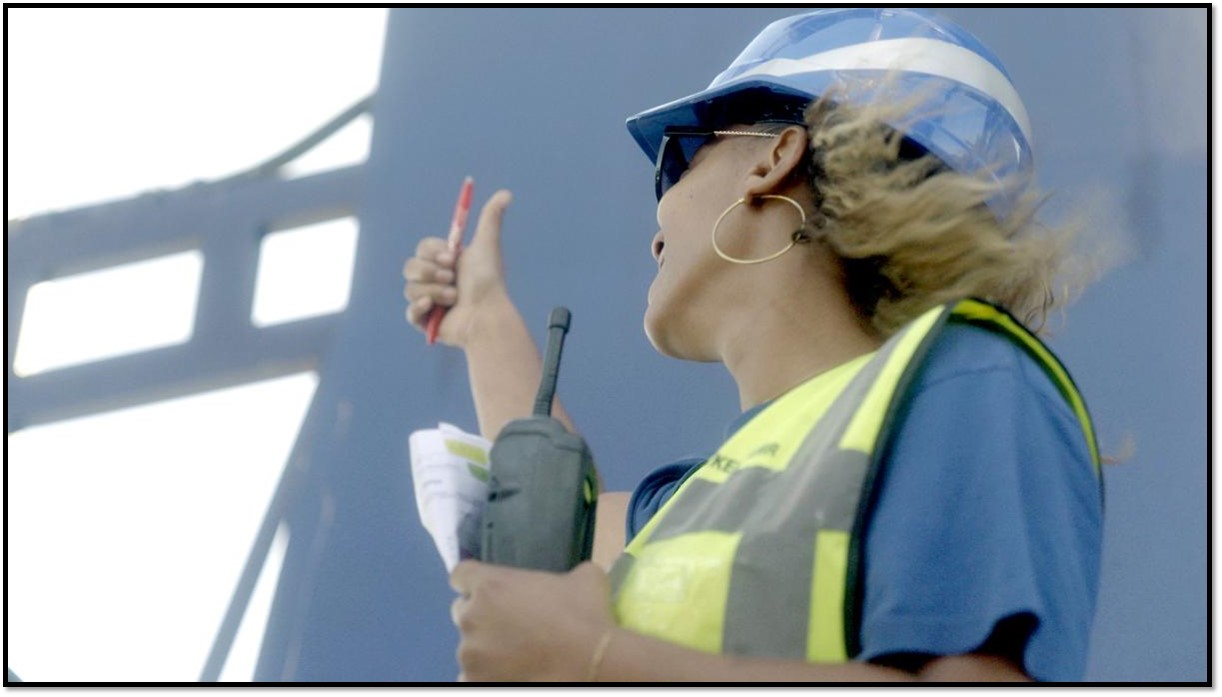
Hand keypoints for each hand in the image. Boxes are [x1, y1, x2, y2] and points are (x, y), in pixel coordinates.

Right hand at [403, 190, 513, 346]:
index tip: (453, 258)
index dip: (434, 253)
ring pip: (410, 288)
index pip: (422, 249)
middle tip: (453, 279)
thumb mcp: (487, 244)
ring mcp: (428, 301)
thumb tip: (506, 193)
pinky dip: (420, 308)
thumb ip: (490, 218)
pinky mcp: (425, 322)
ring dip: (435, 291)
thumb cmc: (489, 280)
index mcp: (444, 261)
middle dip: (432, 273)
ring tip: (455, 298)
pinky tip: (434, 308)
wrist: (487, 313)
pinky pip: (409, 312)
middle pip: (410, 267)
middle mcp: (434, 280)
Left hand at [449, 560, 614, 681]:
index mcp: (492, 585)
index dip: (473, 583)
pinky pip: (472, 677)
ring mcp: (470, 654)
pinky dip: (487, 677)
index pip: (461, 575)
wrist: (591, 664)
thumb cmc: (586, 617)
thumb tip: (574, 579)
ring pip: (469, 649)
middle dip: (482, 618)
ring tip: (515, 658)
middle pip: (463, 612)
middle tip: (511, 629)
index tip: (490, 593)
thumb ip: (566, 575)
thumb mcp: (586, 578)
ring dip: (486, 651)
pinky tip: (511, 675)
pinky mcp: (474, 682)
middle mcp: (472, 617)